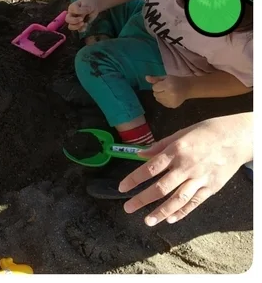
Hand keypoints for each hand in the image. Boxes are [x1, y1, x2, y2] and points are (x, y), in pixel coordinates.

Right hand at [65, 0, 100, 30]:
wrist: (94, 5)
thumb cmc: (89, 3)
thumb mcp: (87, 5)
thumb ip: (83, 10)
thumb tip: (80, 16)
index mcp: (72, 7)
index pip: (72, 10)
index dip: (78, 12)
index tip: (85, 11)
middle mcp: (71, 14)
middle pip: (67, 20)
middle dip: (74, 21)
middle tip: (82, 20)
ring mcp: (75, 20)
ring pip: (70, 26)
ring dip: (77, 26)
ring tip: (84, 23)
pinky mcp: (79, 25)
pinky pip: (78, 30)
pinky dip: (82, 29)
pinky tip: (87, 24)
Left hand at [120, 114, 252, 225]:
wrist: (233, 138)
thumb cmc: (203, 133)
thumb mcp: (179, 133)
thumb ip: (159, 146)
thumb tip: (139, 153)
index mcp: (175, 151)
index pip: (150, 168)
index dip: (134, 179)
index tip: (122, 187)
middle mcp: (186, 167)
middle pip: (161, 187)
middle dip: (142, 199)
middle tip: (128, 208)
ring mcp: (199, 179)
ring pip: (177, 200)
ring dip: (160, 212)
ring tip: (147, 221)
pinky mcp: (210, 188)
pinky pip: (194, 203)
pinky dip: (181, 212)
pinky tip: (170, 219)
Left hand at [147, 74, 189, 108]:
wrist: (188, 88)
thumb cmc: (175, 81)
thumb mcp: (166, 77)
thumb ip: (156, 79)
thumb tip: (146, 78)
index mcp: (168, 85)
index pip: (155, 88)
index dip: (157, 85)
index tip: (162, 84)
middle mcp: (170, 94)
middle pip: (155, 94)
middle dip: (158, 91)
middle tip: (164, 88)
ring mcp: (172, 101)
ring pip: (158, 100)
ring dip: (160, 96)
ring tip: (167, 92)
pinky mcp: (173, 106)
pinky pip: (163, 104)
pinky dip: (164, 100)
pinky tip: (169, 97)